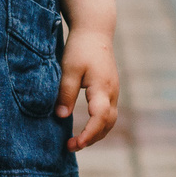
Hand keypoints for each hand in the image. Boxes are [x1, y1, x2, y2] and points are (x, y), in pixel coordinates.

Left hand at [58, 26, 120, 149]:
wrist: (95, 30)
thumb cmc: (80, 48)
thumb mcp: (69, 69)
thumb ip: (66, 92)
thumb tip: (61, 116)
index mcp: (102, 87)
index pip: (100, 118)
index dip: (89, 134)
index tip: (75, 143)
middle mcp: (112, 92)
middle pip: (107, 124)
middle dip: (92, 138)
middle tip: (70, 146)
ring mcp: (113, 91)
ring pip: (110, 120)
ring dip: (96, 133)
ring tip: (77, 141)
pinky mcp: (110, 89)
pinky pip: (108, 113)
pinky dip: (99, 125)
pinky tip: (86, 128)